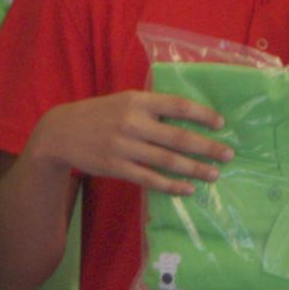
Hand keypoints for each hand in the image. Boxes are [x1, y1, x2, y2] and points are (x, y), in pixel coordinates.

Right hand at [28, 90, 233, 191]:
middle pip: (178, 136)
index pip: (177, 105)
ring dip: (194, 169)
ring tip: (214, 175)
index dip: (202, 114)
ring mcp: (124, 146)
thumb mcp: (123, 101)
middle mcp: (132, 122)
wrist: (59, 133)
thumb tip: (187, 117)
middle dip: (207, 147)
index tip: (221, 123)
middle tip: (229, 155)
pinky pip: (149, 178)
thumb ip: (151, 107)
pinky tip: (187, 189)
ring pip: (167, 160)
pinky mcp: (116, 167)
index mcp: (137, 100)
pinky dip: (171, 185)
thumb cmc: (98, 115)